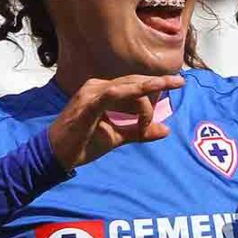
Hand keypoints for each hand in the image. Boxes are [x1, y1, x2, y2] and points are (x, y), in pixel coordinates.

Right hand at [48, 74, 184, 169]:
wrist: (56, 155)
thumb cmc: (82, 144)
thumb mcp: (117, 137)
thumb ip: (140, 131)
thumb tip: (166, 129)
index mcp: (103, 91)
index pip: (133, 86)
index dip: (153, 91)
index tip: (174, 90)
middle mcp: (97, 87)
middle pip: (134, 83)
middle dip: (158, 83)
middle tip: (180, 82)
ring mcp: (91, 93)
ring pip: (127, 88)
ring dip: (145, 103)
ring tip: (155, 115)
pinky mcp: (88, 104)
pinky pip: (113, 94)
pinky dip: (131, 94)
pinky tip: (146, 95)